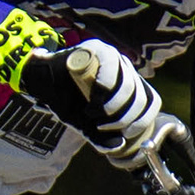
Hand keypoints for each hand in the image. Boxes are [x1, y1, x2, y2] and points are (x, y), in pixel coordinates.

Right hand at [23, 39, 180, 169]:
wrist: (42, 83)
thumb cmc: (67, 101)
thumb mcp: (86, 125)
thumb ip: (101, 138)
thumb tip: (120, 145)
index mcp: (130, 87)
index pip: (151, 102)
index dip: (142, 121)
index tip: (126, 134)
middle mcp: (126, 70)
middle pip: (140, 97)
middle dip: (123, 118)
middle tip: (102, 125)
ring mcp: (114, 58)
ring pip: (128, 86)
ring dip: (112, 107)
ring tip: (92, 113)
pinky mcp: (100, 49)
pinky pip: (112, 68)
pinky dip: (104, 89)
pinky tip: (93, 100)